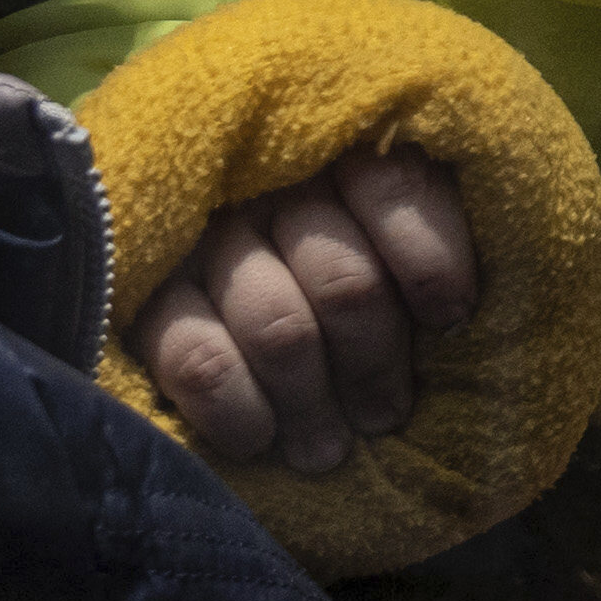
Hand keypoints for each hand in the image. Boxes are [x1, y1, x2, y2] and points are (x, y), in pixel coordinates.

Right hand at [130, 146, 477, 477]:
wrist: (173, 291)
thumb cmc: (335, 261)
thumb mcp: (394, 225)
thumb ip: (428, 229)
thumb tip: (460, 309)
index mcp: (338, 149)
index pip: (395, 186)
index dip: (430, 262)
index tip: (449, 319)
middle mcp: (266, 184)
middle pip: (347, 283)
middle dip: (373, 363)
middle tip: (383, 415)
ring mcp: (200, 239)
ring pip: (281, 330)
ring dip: (313, 402)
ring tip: (328, 450)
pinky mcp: (141, 297)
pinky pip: (201, 361)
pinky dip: (241, 412)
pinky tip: (260, 439)